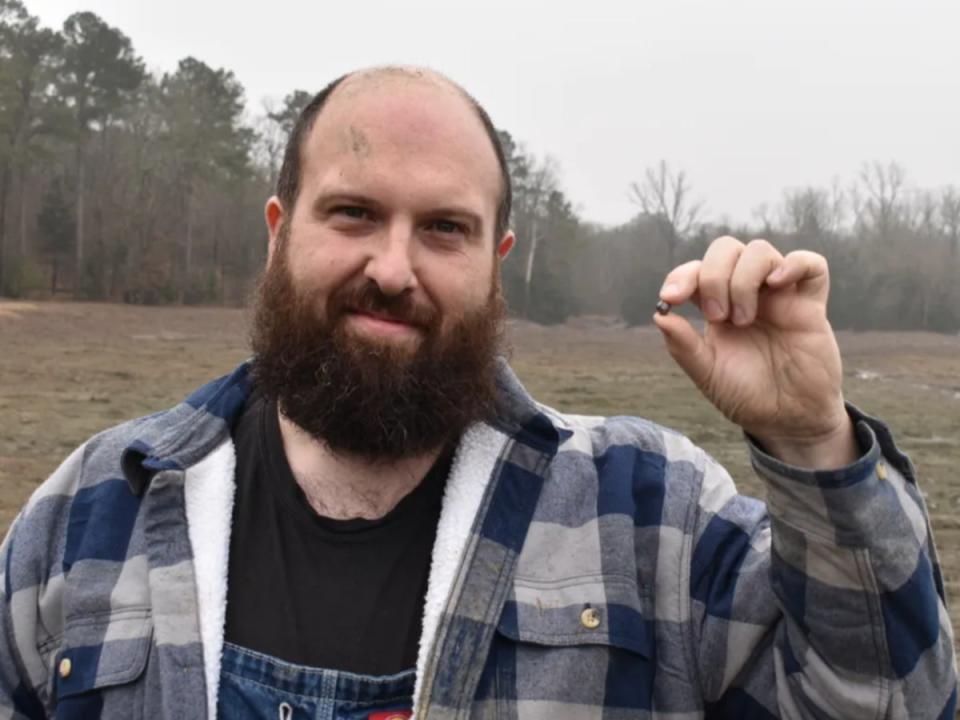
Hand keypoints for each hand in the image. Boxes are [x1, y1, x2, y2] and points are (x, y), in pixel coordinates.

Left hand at [654, 236, 856, 468]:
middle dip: (713, 275)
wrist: (787, 419)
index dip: (680, 276)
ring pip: (760, 251)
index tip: (670, 298)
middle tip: (716, 316)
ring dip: (743, 279)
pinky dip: (794, 264)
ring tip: (743, 320)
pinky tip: (778, 283)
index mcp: (716, 306)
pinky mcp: (810, 305)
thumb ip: (683, 346)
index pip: (696, 270)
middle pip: (726, 249)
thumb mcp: (707, 374)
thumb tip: (659, 316)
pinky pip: (811, 265)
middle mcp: (746, 293)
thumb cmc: (746, 395)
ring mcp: (778, 296)